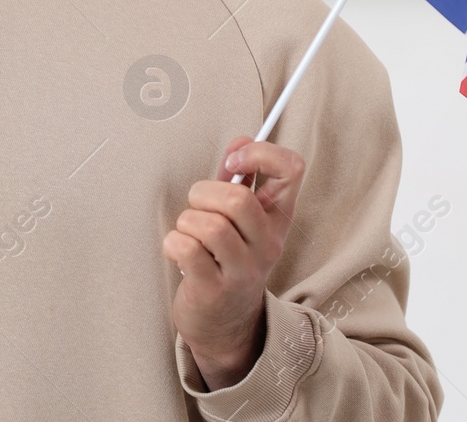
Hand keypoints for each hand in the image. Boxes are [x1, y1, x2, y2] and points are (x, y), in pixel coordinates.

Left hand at [162, 136, 305, 389]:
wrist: (226, 324)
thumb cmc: (227, 260)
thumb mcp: (241, 219)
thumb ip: (240, 179)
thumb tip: (241, 140)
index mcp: (277, 217)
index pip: (292, 169)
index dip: (260, 153)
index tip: (234, 161)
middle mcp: (267, 243)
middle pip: (238, 199)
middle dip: (204, 192)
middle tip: (198, 206)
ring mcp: (244, 269)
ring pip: (210, 225)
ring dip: (187, 221)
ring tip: (189, 233)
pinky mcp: (214, 289)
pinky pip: (187, 248)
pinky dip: (174, 242)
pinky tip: (179, 250)